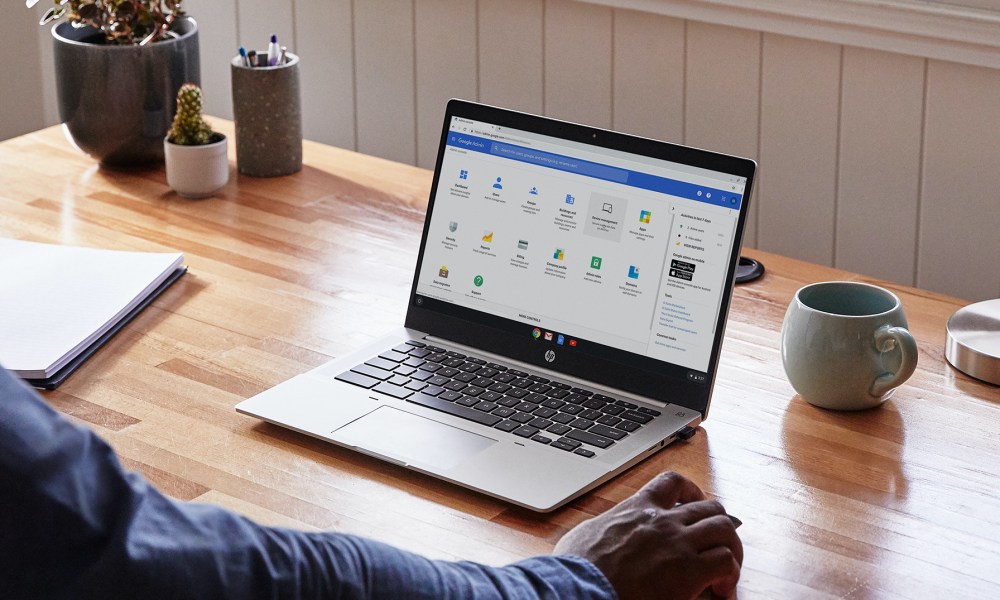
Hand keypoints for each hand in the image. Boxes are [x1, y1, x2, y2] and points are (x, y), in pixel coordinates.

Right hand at [554, 472, 742, 599]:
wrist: (580, 586)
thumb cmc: (577, 567)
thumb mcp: (586, 534)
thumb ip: (605, 528)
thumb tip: (600, 534)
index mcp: (637, 508)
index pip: (672, 482)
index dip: (691, 491)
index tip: (694, 503)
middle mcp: (663, 521)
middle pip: (710, 507)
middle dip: (719, 525)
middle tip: (717, 545)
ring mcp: (678, 543)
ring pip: (725, 529)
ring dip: (731, 548)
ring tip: (726, 569)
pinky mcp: (689, 571)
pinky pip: (726, 562)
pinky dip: (730, 575)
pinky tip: (720, 590)